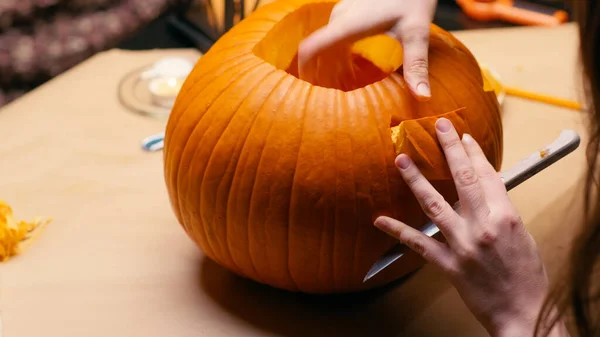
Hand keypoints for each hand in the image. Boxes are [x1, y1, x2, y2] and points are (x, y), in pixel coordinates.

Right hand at [297, 0, 436, 100]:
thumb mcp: (417, 32)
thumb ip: (416, 65)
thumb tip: (422, 97)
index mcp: (348, 25)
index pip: (311, 47)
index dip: (304, 69)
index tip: (306, 89)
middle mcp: (340, 17)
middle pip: (318, 48)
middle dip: (320, 72)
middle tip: (328, 97)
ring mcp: (343, 11)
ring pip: (326, 41)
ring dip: (329, 63)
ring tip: (339, 85)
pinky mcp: (349, 9)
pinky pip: (335, 34)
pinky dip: (337, 52)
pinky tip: (351, 65)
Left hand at [374, 118, 555, 336]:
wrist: (523, 312)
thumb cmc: (527, 276)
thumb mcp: (522, 235)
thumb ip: (501, 211)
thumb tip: (483, 189)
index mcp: (506, 217)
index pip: (486, 176)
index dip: (473, 153)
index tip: (462, 136)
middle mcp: (483, 227)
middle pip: (463, 180)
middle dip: (449, 149)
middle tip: (437, 126)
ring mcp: (463, 245)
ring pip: (434, 205)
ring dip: (416, 181)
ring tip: (401, 161)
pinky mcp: (448, 265)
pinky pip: (419, 244)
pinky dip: (398, 231)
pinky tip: (380, 220)